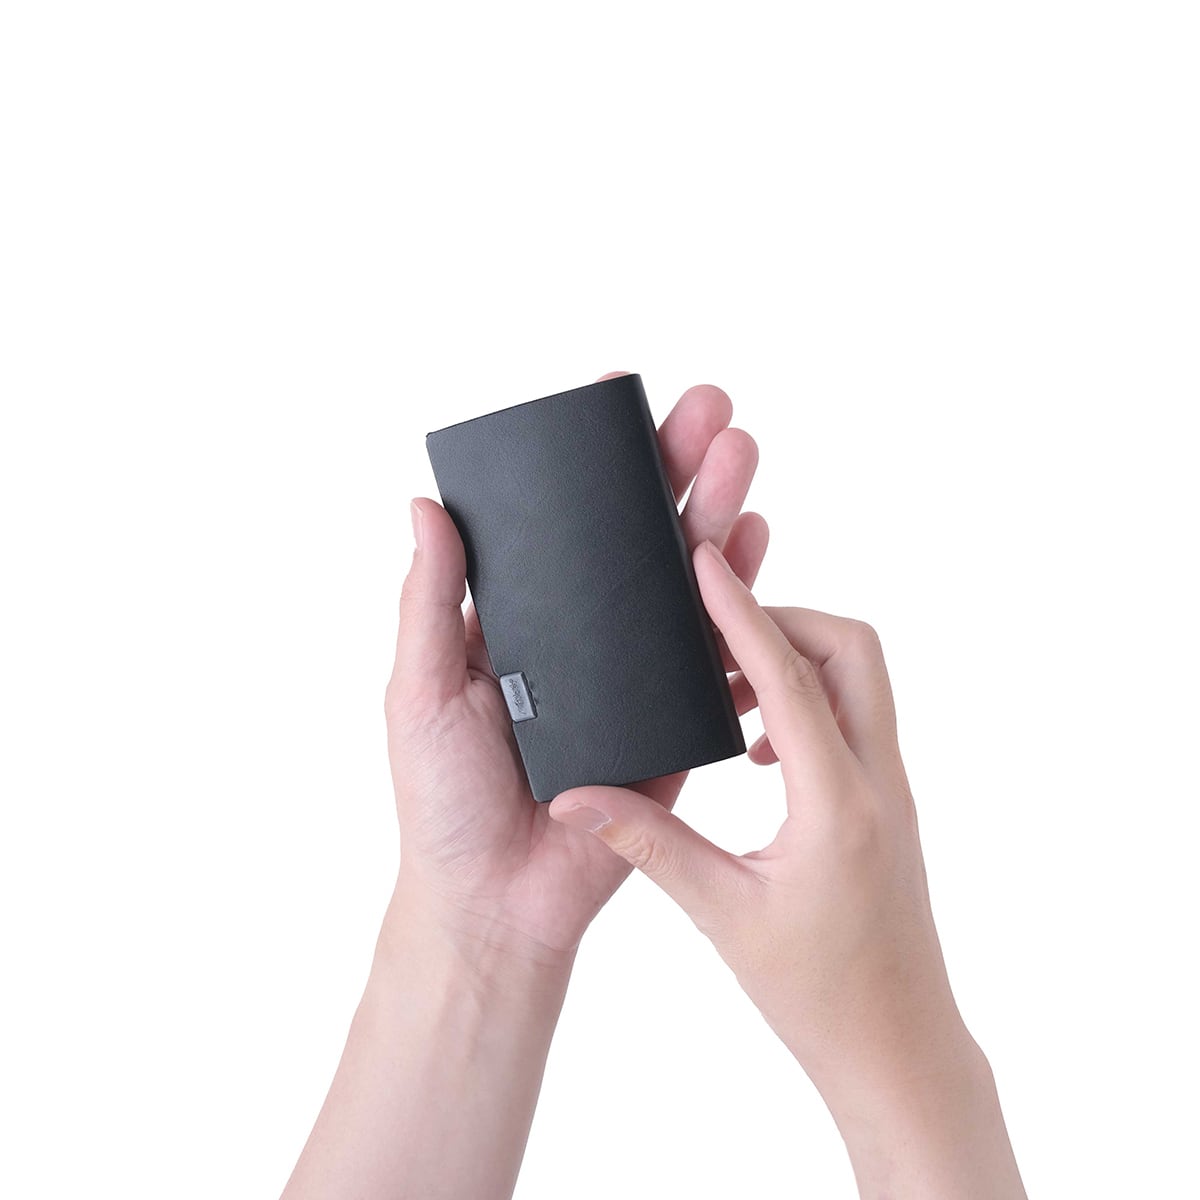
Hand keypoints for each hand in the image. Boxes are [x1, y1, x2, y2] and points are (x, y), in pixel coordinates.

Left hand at [384, 373, 767, 966]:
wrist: (498, 903)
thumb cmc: (443, 803)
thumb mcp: (418, 692)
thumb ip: (428, 603)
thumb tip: (423, 505)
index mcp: (522, 620)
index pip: (564, 524)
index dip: (594, 466)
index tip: (620, 401)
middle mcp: (585, 636)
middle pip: (637, 538)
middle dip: (675, 469)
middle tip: (710, 409)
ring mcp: (635, 675)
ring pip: (685, 580)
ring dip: (718, 514)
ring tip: (745, 458)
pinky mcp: (674, 719)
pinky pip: (717, 652)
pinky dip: (743, 601)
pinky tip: (759, 547)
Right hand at [547, 540, 1026, 1197]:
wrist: (899, 1050)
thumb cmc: (819, 996)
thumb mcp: (723, 914)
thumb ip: (648, 842)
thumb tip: (575, 799)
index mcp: (836, 802)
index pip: (789, 676)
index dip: (742, 610)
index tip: (707, 562)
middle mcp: (877, 781)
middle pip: (850, 649)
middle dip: (783, 618)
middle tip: (711, 631)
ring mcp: (891, 790)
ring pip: (859, 678)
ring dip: (795, 659)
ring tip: (723, 688)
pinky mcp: (886, 803)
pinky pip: (854, 717)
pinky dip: (807, 700)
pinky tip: (756, 745)